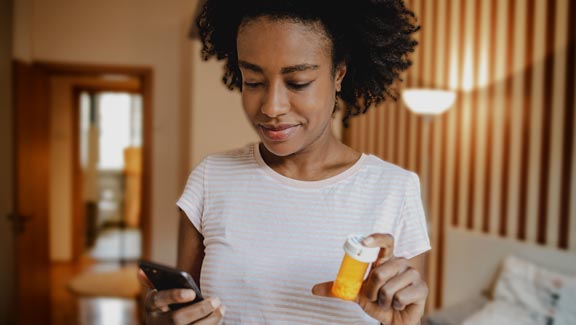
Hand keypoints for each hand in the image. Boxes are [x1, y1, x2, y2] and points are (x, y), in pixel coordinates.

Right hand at [138, 269, 224, 323]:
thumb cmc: (165, 306)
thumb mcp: (158, 296)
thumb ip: (154, 282)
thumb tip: (141, 270)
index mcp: (151, 306)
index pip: (159, 299)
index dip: (174, 296)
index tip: (192, 292)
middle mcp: (157, 322)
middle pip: (177, 319)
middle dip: (199, 309)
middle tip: (216, 300)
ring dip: (209, 320)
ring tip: (221, 308)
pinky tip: (218, 316)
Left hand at [312, 234, 427, 324]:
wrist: (393, 320)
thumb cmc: (377, 302)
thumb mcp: (356, 294)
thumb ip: (338, 289)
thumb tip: (313, 289)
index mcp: (386, 260)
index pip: (385, 241)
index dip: (376, 238)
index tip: (364, 242)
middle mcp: (401, 263)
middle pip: (381, 271)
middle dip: (372, 290)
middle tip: (375, 296)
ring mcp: (413, 274)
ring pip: (389, 288)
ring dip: (383, 300)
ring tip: (388, 301)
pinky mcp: (422, 288)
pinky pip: (401, 297)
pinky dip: (395, 306)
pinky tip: (400, 305)